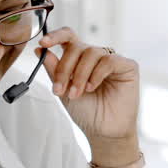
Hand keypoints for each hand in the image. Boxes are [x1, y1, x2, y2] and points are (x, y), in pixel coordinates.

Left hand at [35, 27, 139, 143]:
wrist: (103, 132)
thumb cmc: (86, 112)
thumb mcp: (63, 90)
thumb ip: (53, 70)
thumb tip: (40, 51)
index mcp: (79, 59)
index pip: (68, 38)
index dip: (55, 36)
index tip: (43, 43)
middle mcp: (95, 56)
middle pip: (76, 46)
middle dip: (64, 68)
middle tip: (60, 89)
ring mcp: (112, 60)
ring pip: (91, 52)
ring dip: (79, 74)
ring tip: (76, 93)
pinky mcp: (127, 66)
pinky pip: (108, 61)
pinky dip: (96, 74)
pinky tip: (91, 87)